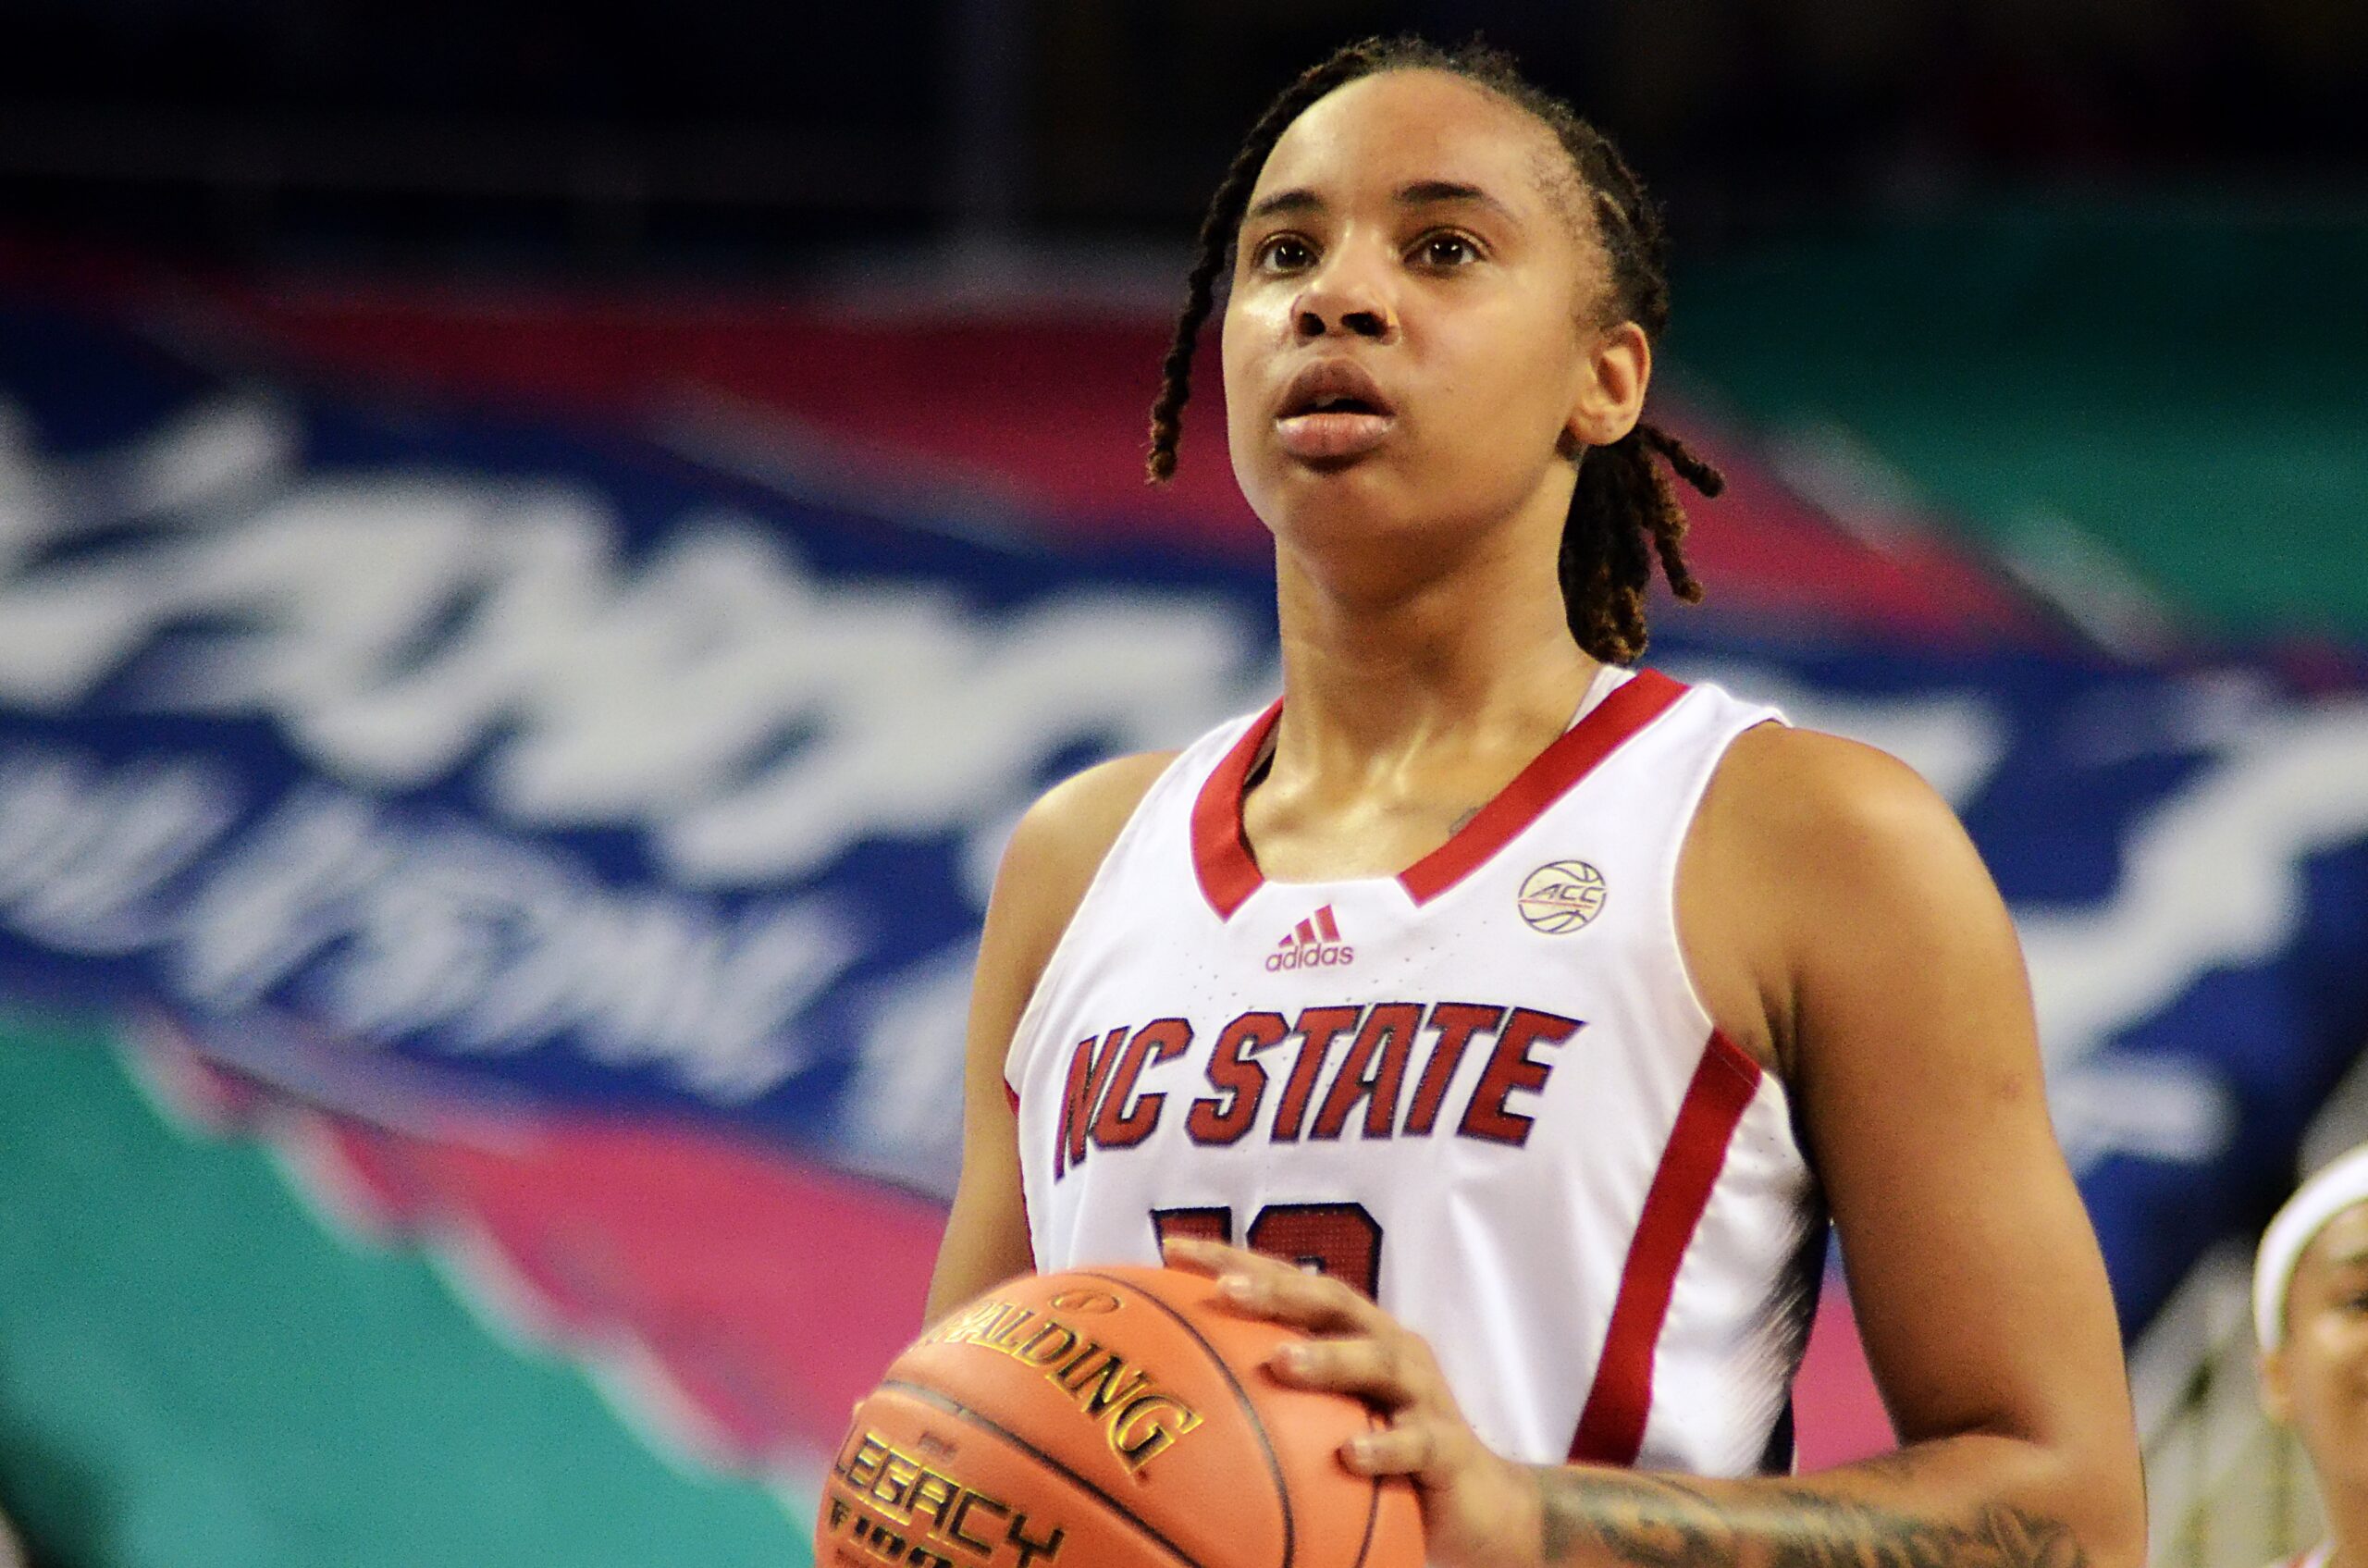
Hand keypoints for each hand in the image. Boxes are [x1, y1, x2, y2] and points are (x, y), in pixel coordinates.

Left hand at [1163, 1238, 1543, 1567]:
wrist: (1476, 1506)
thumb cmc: (1383, 1449)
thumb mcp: (1323, 1418)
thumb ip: (1269, 1397)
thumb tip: (1177, 1396)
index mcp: (1351, 1333)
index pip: (1287, 1281)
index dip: (1234, 1260)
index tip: (1172, 1249)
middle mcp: (1387, 1346)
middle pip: (1332, 1301)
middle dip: (1277, 1290)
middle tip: (1224, 1291)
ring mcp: (1421, 1392)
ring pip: (1379, 1359)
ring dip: (1329, 1358)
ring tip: (1280, 1362)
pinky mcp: (1446, 1444)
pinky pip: (1416, 1441)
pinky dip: (1384, 1445)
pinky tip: (1350, 1455)